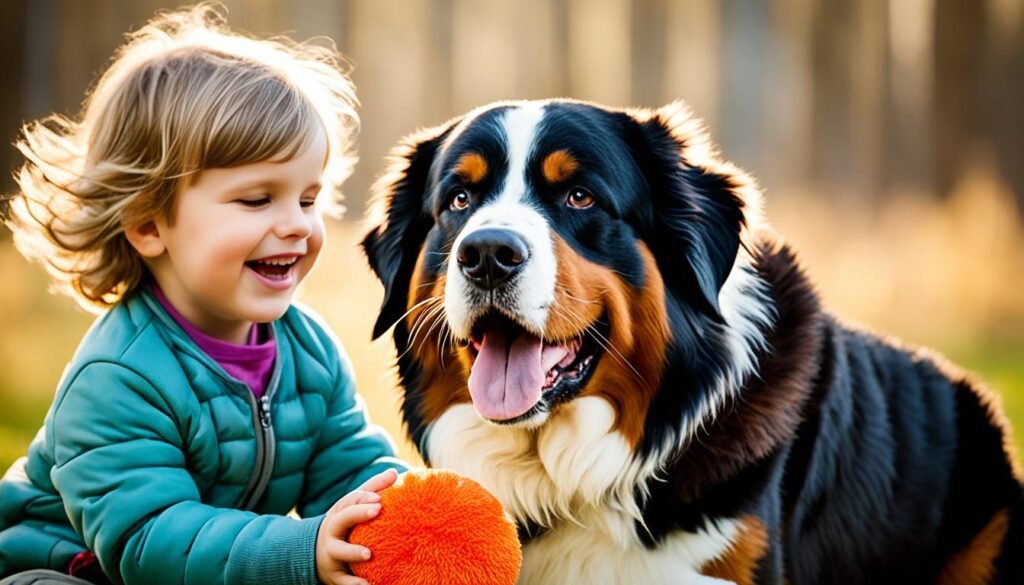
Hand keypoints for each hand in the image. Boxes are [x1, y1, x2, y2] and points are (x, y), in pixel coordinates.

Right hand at [315, 469, 398, 584]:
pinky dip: (354, 583)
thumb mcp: (353, 507)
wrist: (315, 555)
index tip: (379, 498)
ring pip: (338, 551)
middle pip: (340, 520)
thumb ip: (373, 489)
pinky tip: (368, 584)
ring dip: (353, 552)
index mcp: (339, 514)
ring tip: (369, 554)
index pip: (349, 501)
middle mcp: (332, 532)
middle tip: (377, 509)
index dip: (363, 498)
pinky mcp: (334, 575)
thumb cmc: (344, 526)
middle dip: (357, 514)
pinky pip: (342, 580)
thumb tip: (394, 473)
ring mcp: (331, 553)